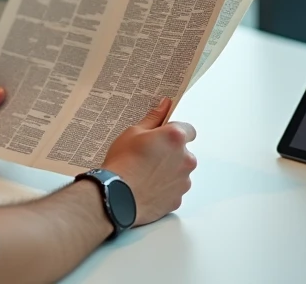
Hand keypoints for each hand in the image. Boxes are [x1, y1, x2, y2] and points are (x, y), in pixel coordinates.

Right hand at [100, 97, 195, 225]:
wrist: (117, 196)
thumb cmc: (123, 163)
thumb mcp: (133, 132)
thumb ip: (153, 118)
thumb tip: (164, 105)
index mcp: (175, 138)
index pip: (188, 130)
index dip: (174, 133)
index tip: (162, 136)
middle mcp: (185, 159)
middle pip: (184, 153)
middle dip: (170, 153)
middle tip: (148, 156)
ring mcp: (183, 181)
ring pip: (179, 172)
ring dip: (168, 172)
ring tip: (145, 174)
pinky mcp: (177, 199)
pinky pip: (173, 190)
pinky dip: (164, 189)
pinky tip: (147, 187)